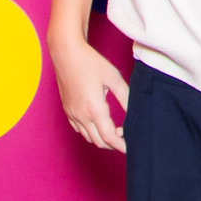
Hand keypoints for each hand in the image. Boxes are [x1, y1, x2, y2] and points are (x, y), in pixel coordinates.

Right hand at [52, 37, 128, 152]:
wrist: (66, 53)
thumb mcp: (114, 78)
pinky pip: (79, 129)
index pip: (109, 138)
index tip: (131, 148)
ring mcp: (72, 114)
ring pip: (88, 137)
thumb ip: (125, 97)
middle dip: (113, 144)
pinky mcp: (67, 110)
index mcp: (94, 109)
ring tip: (115, 130)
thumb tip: (133, 112)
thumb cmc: (91, 62)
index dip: (121, 146)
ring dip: (102, 138)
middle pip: (99, 141)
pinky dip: (90, 132)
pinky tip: (99, 123)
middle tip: (126, 137)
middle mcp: (81, 115)